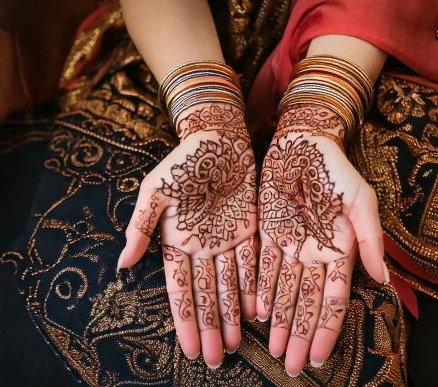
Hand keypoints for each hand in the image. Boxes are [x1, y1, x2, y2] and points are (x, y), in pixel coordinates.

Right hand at [118, 103, 258, 367]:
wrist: (218, 139)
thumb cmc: (182, 163)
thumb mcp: (154, 192)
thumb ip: (140, 228)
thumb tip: (122, 265)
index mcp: (176, 242)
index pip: (180, 290)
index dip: (185, 320)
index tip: (189, 350)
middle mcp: (202, 247)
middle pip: (206, 296)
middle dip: (210, 328)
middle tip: (217, 360)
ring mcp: (226, 241)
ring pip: (229, 286)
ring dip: (230, 316)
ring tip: (234, 346)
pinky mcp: (248, 230)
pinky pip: (251, 265)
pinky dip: (252, 288)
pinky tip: (255, 312)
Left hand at [256, 105, 387, 375]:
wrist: (303, 143)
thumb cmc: (336, 170)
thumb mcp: (361, 202)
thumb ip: (372, 240)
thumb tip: (384, 280)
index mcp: (340, 251)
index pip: (333, 299)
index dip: (328, 329)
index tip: (321, 358)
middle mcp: (315, 255)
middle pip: (307, 304)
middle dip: (301, 335)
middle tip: (292, 367)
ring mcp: (291, 245)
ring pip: (285, 292)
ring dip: (281, 321)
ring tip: (275, 350)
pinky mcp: (268, 233)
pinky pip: (264, 269)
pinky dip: (262, 291)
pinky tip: (259, 314)